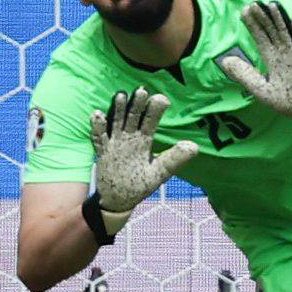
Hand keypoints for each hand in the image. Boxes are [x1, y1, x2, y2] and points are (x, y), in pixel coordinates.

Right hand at [89, 88, 195, 235]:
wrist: (118, 200)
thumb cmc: (140, 184)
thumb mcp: (159, 172)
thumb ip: (174, 159)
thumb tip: (194, 147)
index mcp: (144, 141)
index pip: (151, 122)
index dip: (155, 110)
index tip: (162, 99)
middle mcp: (130, 138)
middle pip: (133, 117)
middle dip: (137, 105)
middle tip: (142, 90)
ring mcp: (115, 143)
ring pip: (117, 122)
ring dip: (118, 109)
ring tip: (121, 95)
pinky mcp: (103, 152)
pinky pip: (99, 138)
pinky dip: (97, 127)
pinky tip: (97, 114)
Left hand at [218, 1, 291, 128]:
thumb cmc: (285, 101)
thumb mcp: (260, 90)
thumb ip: (244, 75)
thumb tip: (226, 61)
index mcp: (271, 59)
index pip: (260, 37)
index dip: (252, 25)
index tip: (244, 11)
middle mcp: (282, 53)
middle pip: (271, 30)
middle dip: (263, 18)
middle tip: (254, 4)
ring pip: (286, 32)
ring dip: (280, 19)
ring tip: (272, 5)